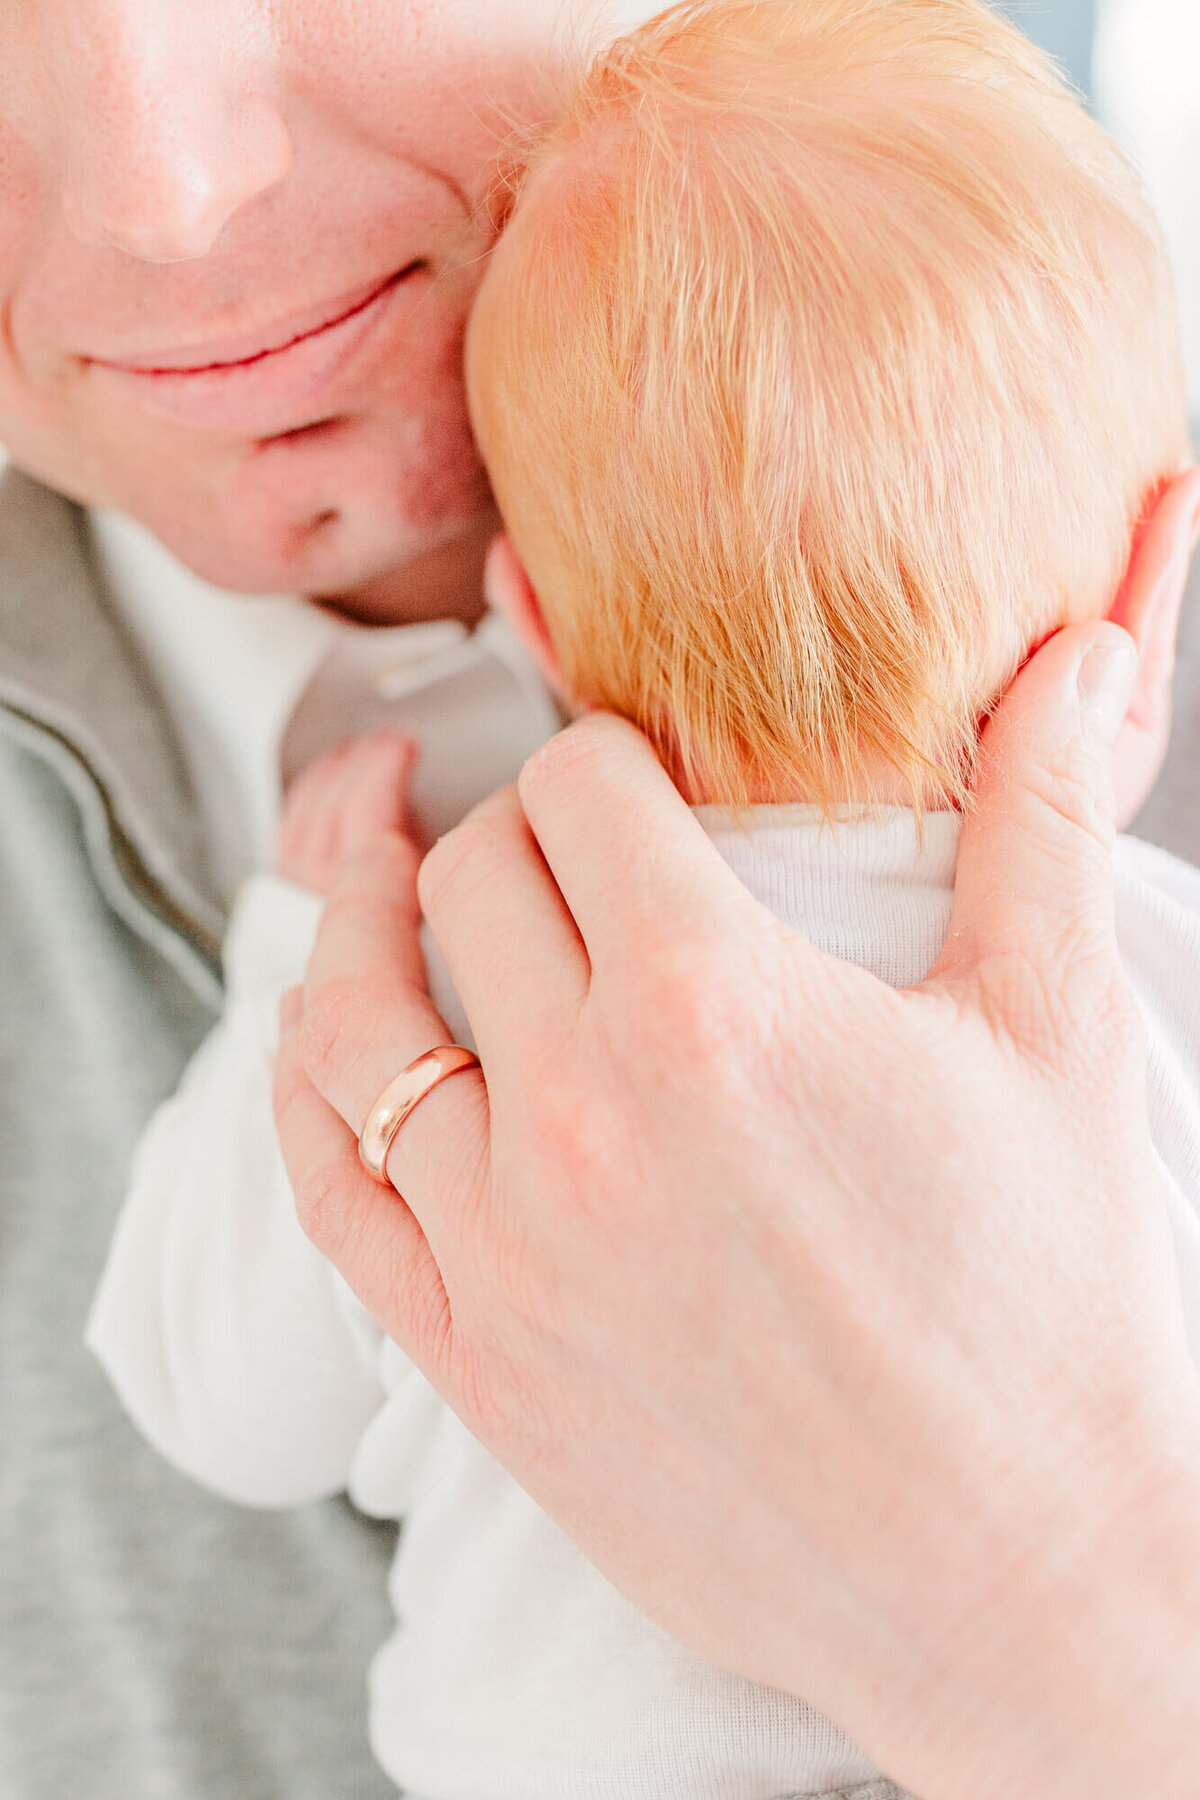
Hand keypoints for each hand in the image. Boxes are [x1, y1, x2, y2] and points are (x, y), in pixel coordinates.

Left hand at [275, 624, 1199, 1799]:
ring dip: (364, 933)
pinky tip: (334, 1052)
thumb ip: (1045, 818)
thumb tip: (1086, 654)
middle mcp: (580, 1113)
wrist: (1023, 1575)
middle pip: (469, 882)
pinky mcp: (475, 1360)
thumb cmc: (1052, 1309)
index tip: (638, 783)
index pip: (579, 788)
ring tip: (383, 886)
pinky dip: (313, 1097)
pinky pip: (331, 1192)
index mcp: (711, 1003)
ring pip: (355, 1024)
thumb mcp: (1056, 1034)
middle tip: (564, 847)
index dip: (606, 758)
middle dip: (514, 834)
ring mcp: (506, 1246)